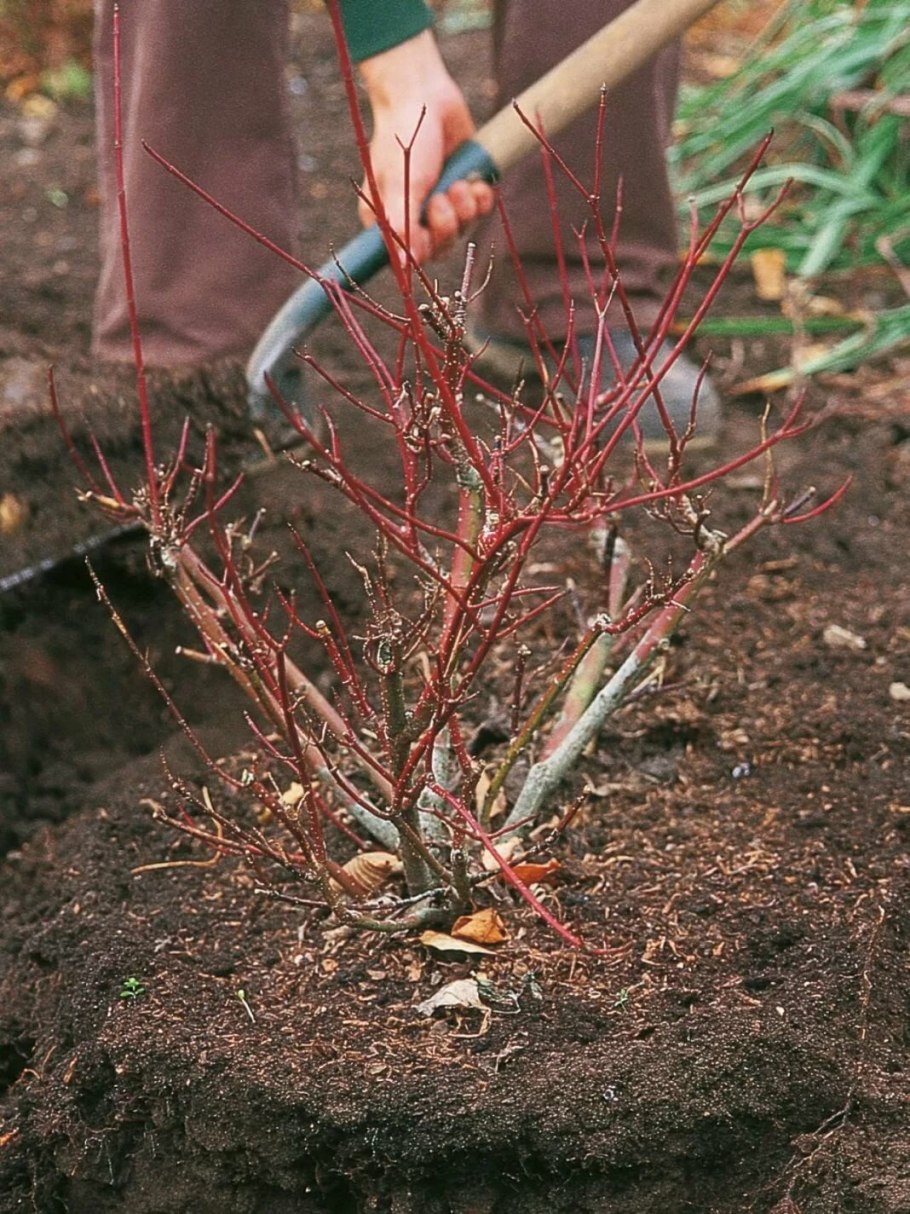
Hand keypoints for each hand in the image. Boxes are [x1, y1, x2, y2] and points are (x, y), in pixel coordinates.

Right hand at [358, 31, 494, 262]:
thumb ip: (403, 225)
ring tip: (457, 183)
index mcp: (387, 220)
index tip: (425, 231)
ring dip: (464, 209)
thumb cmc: (405, 138)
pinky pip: (479, 214)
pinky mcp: (463, 190)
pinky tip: (474, 182)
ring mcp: (439, 205)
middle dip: (446, 226)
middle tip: (442, 198)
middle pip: (439, 250)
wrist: (427, 96)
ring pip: (462, 232)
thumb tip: (404, 266)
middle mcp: (412, 217)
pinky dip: (480, 200)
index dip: (422, 251)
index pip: (407, 259)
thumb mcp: (401, 184)